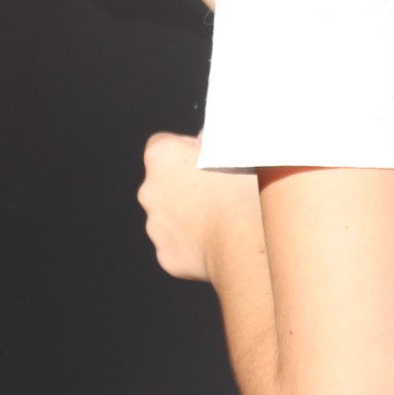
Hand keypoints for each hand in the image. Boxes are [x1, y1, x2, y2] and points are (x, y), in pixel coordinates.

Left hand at [137, 132, 261, 283]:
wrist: (244, 240)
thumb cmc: (242, 188)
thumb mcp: (232, 148)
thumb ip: (212, 140)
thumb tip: (205, 139)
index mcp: (161, 156)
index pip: (163, 144)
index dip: (185, 149)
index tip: (207, 158)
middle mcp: (149, 190)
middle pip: (164, 182)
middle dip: (185, 185)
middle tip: (218, 190)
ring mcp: (155, 226)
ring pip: (169, 215)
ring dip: (188, 214)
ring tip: (221, 218)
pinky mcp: (166, 256)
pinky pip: (178, 245)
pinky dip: (193, 244)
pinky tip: (217, 240)